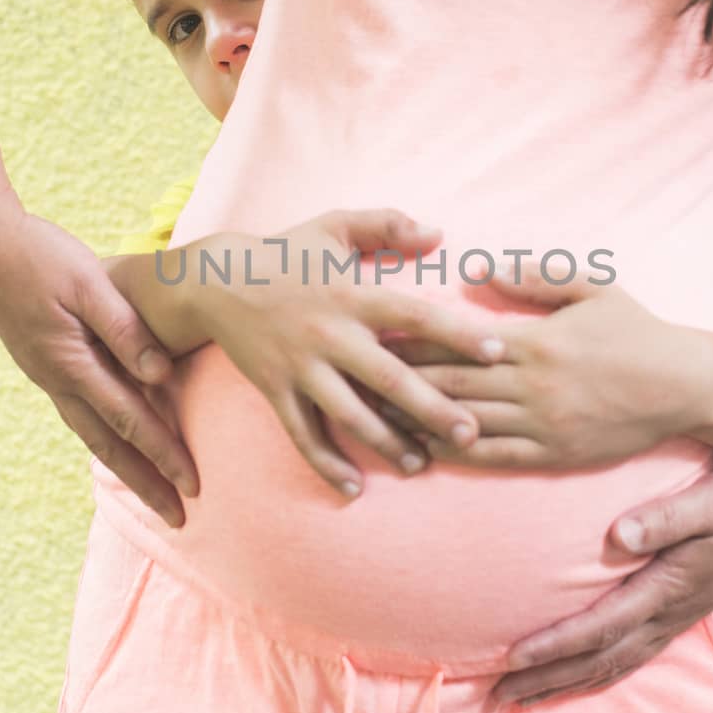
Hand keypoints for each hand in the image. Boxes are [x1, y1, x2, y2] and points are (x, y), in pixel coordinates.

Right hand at [0, 203, 196, 526]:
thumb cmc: (41, 255)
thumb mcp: (90, 284)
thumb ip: (126, 330)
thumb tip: (162, 374)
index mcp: (70, 363)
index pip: (129, 420)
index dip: (163, 455)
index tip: (193, 486)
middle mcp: (57, 379)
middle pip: (109, 445)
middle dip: (145, 484)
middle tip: (178, 521)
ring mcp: (47, 374)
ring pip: (93, 434)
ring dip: (126, 467)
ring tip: (155, 495)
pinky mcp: (45, 363)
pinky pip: (82, 413)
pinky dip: (106, 438)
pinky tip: (120, 446)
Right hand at [178, 209, 505, 496]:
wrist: (216, 281)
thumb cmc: (287, 252)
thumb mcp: (335, 225)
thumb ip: (388, 225)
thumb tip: (438, 234)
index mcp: (353, 295)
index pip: (415, 315)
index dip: (457, 333)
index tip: (497, 352)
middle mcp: (331, 334)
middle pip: (390, 378)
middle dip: (432, 408)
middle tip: (471, 432)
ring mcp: (302, 367)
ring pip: (350, 414)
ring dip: (387, 443)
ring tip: (421, 464)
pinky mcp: (276, 391)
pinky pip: (303, 433)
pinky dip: (326, 462)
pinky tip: (353, 487)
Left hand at [386, 264, 712, 469]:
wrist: (685, 385)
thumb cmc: (637, 331)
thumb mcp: (592, 286)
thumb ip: (534, 276)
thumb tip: (480, 266)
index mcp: (535, 340)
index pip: (456, 340)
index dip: (410, 339)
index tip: (373, 332)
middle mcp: (532, 385)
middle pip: (448, 383)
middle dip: (396, 381)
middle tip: (352, 375)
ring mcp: (542, 424)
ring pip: (463, 423)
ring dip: (415, 421)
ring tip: (372, 416)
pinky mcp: (554, 454)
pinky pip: (493, 457)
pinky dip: (454, 454)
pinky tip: (424, 450)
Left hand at [490, 457, 712, 706]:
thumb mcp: (708, 500)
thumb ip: (663, 517)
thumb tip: (617, 535)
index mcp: (668, 587)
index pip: (600, 626)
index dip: (554, 645)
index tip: (511, 657)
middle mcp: (669, 613)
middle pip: (599, 659)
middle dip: (547, 678)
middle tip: (497, 694)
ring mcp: (676, 618)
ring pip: (613, 665)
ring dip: (566, 682)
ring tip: (522, 696)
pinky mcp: (680, 613)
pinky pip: (630, 657)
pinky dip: (597, 674)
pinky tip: (577, 678)